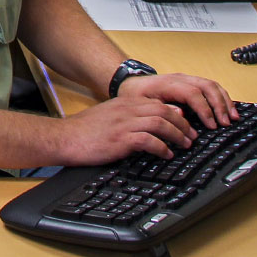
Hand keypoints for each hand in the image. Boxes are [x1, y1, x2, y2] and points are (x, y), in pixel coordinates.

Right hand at [53, 94, 199, 165]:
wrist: (64, 137)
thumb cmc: (85, 130)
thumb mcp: (109, 116)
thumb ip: (130, 115)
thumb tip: (153, 121)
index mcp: (125, 103)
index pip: (159, 102)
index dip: (177, 114)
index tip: (186, 125)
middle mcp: (127, 109)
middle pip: (164, 111)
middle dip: (182, 124)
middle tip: (191, 136)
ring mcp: (123, 123)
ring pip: (160, 123)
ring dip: (177, 135)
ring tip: (184, 145)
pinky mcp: (120, 139)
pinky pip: (148, 140)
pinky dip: (162, 148)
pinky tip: (166, 154)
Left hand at [117, 71, 236, 129]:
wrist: (130, 84)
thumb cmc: (135, 95)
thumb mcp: (141, 104)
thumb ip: (160, 109)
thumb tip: (181, 114)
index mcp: (168, 84)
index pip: (193, 93)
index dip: (205, 109)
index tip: (212, 125)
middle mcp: (180, 78)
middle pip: (207, 86)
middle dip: (219, 105)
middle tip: (226, 123)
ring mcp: (187, 79)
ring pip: (212, 85)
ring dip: (224, 101)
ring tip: (233, 117)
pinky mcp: (191, 83)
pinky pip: (210, 86)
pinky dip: (222, 97)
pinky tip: (228, 109)